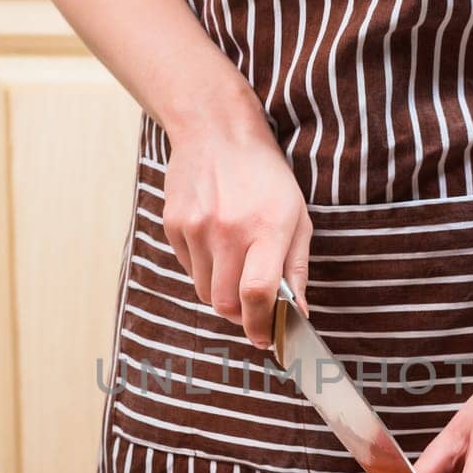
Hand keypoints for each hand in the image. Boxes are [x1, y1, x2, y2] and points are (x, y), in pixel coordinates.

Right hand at [161, 124, 311, 348]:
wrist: (217, 134)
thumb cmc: (265, 177)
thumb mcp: (297, 217)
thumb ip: (296, 268)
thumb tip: (298, 312)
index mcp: (266, 228)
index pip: (257, 294)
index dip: (261, 325)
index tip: (266, 338)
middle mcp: (228, 230)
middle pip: (226, 303)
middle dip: (241, 317)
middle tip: (252, 309)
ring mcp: (196, 228)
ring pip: (205, 292)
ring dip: (222, 294)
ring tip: (235, 266)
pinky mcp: (174, 226)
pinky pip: (189, 270)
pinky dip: (204, 271)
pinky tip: (216, 245)